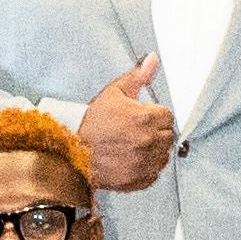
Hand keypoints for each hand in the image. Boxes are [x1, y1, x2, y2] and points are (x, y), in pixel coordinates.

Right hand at [78, 61, 178, 194]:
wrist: (72, 152)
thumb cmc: (90, 125)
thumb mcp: (113, 93)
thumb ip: (137, 76)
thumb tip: (152, 60)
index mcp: (144, 118)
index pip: (168, 116)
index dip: (155, 114)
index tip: (143, 117)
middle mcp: (147, 141)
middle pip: (168, 135)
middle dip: (156, 131)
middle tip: (136, 131)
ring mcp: (144, 162)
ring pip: (163, 155)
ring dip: (153, 150)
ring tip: (132, 145)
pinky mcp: (139, 179)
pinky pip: (154, 173)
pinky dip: (147, 167)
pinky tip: (131, 159)